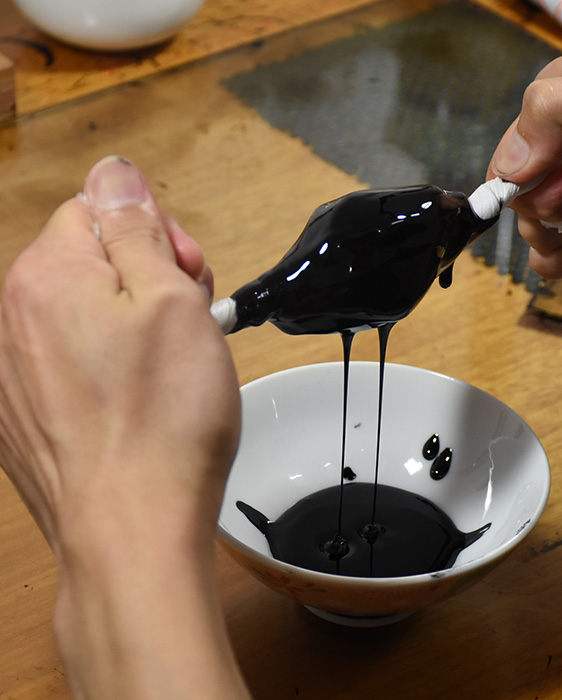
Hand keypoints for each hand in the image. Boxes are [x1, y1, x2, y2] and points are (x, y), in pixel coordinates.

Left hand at [0, 156, 247, 698]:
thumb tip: (115, 173)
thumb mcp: (172, 300)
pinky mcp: (25, 412)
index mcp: (45, 277)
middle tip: (189, 323)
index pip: (99, 210)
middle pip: (88, 261)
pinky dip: (109, 366)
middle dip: (147, 278)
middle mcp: (12, 318)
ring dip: (132, 324)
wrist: (132, 528)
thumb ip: (136, 226)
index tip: (190, 279)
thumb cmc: (163, 420)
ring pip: (83, 313)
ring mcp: (13, 370)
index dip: (157, 237)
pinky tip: (141, 397)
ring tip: (171, 366)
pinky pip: (72, 362)